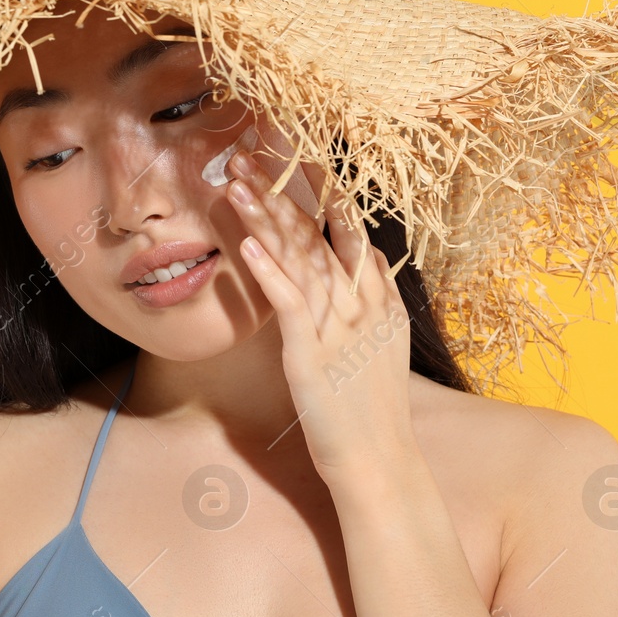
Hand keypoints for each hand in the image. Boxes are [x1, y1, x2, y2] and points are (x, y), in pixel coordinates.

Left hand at [224, 146, 420, 486]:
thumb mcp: (384, 347)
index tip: (295, 154)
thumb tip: (372, 259)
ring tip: (234, 182)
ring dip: (264, 218)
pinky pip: (290, 304)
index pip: (346, 231)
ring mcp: (338, 328)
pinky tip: (247, 244)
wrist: (380, 464)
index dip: (318, 191)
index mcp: (376, 300)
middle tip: (245, 152)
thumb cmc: (373, 412)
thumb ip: (376, 300)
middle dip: (279, 191)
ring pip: (299, 260)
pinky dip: (270, 272)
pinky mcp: (312, 355)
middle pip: (316, 234)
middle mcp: (360, 305)